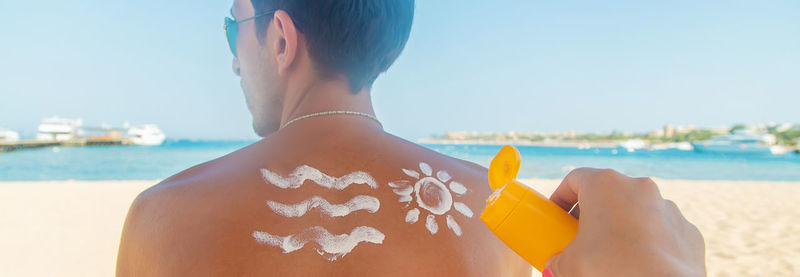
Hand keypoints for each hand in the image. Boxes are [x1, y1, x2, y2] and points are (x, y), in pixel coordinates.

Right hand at [545, 168, 705, 276]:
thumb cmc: (611, 269)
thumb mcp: (569, 264)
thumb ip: (559, 258)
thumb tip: (557, 265)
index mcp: (604, 184)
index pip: (574, 179)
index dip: (560, 197)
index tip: (555, 217)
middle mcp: (639, 187)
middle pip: (607, 193)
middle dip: (592, 214)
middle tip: (579, 238)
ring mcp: (667, 207)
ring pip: (637, 211)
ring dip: (621, 227)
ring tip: (611, 255)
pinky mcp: (687, 230)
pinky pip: (661, 232)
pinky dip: (648, 244)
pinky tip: (639, 265)